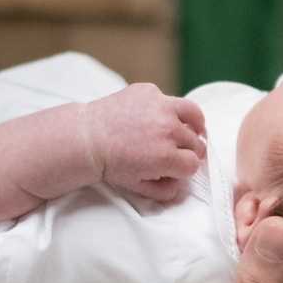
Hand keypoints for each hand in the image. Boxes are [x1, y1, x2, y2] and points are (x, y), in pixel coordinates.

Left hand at [85, 83, 206, 203]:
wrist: (86, 138)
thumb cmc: (110, 163)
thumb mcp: (138, 186)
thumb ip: (165, 190)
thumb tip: (181, 186)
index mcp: (166, 157)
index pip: (194, 164)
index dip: (186, 168)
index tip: (179, 167)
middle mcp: (168, 130)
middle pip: (196, 143)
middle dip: (189, 150)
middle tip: (178, 152)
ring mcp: (160, 106)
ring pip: (194, 115)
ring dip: (194, 125)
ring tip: (189, 129)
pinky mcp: (150, 91)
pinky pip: (169, 99)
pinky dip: (167, 109)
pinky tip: (157, 116)